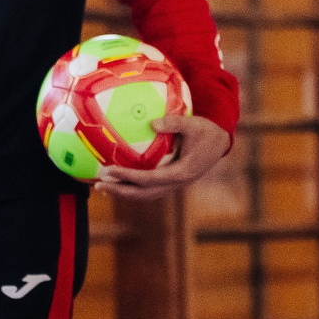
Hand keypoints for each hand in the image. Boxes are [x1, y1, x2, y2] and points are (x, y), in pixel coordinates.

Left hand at [95, 114, 231, 197]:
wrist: (220, 142)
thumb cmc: (206, 131)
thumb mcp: (193, 124)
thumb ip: (174, 123)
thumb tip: (151, 123)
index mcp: (181, 172)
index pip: (150, 179)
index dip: (129, 177)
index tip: (111, 170)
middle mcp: (176, 183)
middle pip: (144, 193)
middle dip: (121, 191)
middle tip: (99, 184)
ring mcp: (174, 185)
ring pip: (146, 195)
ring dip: (124, 193)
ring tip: (104, 187)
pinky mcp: (171, 182)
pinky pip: (149, 189)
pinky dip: (133, 188)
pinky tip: (119, 182)